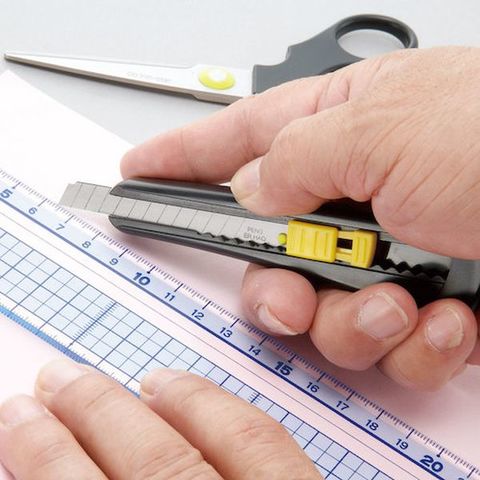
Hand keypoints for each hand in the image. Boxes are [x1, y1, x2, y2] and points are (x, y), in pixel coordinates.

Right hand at [0, 360, 318, 478]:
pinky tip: (199, 402)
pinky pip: (273, 443)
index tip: (16, 420)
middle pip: (157, 464)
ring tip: (132, 381)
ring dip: (169, 402)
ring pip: (226, 441)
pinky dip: (229, 415)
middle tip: (57, 380)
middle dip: (96, 415)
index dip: (48, 458)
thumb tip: (66, 466)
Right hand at [121, 47, 479, 389]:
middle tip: (293, 294)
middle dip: (277, 290)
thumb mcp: (384, 128)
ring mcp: (391, 251)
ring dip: (356, 320)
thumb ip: (294, 158)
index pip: (238, 140)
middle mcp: (360, 192)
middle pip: (273, 254)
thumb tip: (248, 188)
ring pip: (324, 312)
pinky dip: (413, 340)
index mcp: (345, 125)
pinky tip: (447, 318)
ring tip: (402, 300)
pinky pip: (385, 340)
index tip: (141, 171)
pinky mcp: (427, 299)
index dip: (182, 157)